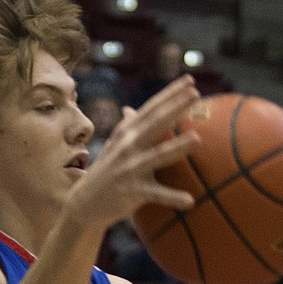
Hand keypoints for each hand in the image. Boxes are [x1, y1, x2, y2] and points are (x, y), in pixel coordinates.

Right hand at [65, 76, 200, 235]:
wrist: (84, 203)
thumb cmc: (106, 172)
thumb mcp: (114, 146)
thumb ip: (127, 127)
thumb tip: (129, 109)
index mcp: (127, 133)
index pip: (151, 108)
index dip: (170, 94)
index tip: (190, 80)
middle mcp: (128, 146)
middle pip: (155, 124)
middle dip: (175, 108)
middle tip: (196, 94)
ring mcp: (129, 168)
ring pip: (157, 156)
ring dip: (176, 147)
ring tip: (197, 138)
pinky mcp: (131, 192)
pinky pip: (156, 195)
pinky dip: (172, 198)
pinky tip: (190, 201)